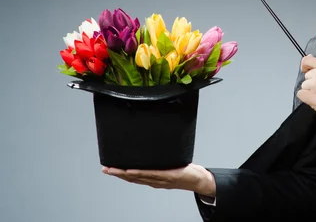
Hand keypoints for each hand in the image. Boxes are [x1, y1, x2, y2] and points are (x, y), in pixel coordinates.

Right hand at [101, 163, 215, 196]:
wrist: (199, 179)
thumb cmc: (185, 171)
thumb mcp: (170, 164)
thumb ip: (161, 158)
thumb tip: (155, 145)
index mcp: (153, 178)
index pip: (134, 176)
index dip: (120, 173)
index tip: (109, 168)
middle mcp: (154, 180)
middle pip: (132, 178)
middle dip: (117, 174)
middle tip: (105, 169)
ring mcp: (161, 179)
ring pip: (139, 177)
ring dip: (124, 174)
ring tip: (112, 169)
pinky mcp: (169, 175)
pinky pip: (152, 174)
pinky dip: (140, 173)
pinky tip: (130, 171)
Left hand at [297, 54, 315, 125]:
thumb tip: (312, 63)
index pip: (307, 60)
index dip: (304, 66)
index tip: (306, 70)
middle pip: (306, 76)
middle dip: (312, 82)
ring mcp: (313, 85)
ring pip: (304, 86)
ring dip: (310, 91)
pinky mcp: (309, 96)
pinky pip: (300, 94)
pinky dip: (306, 98)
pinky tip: (315, 100)